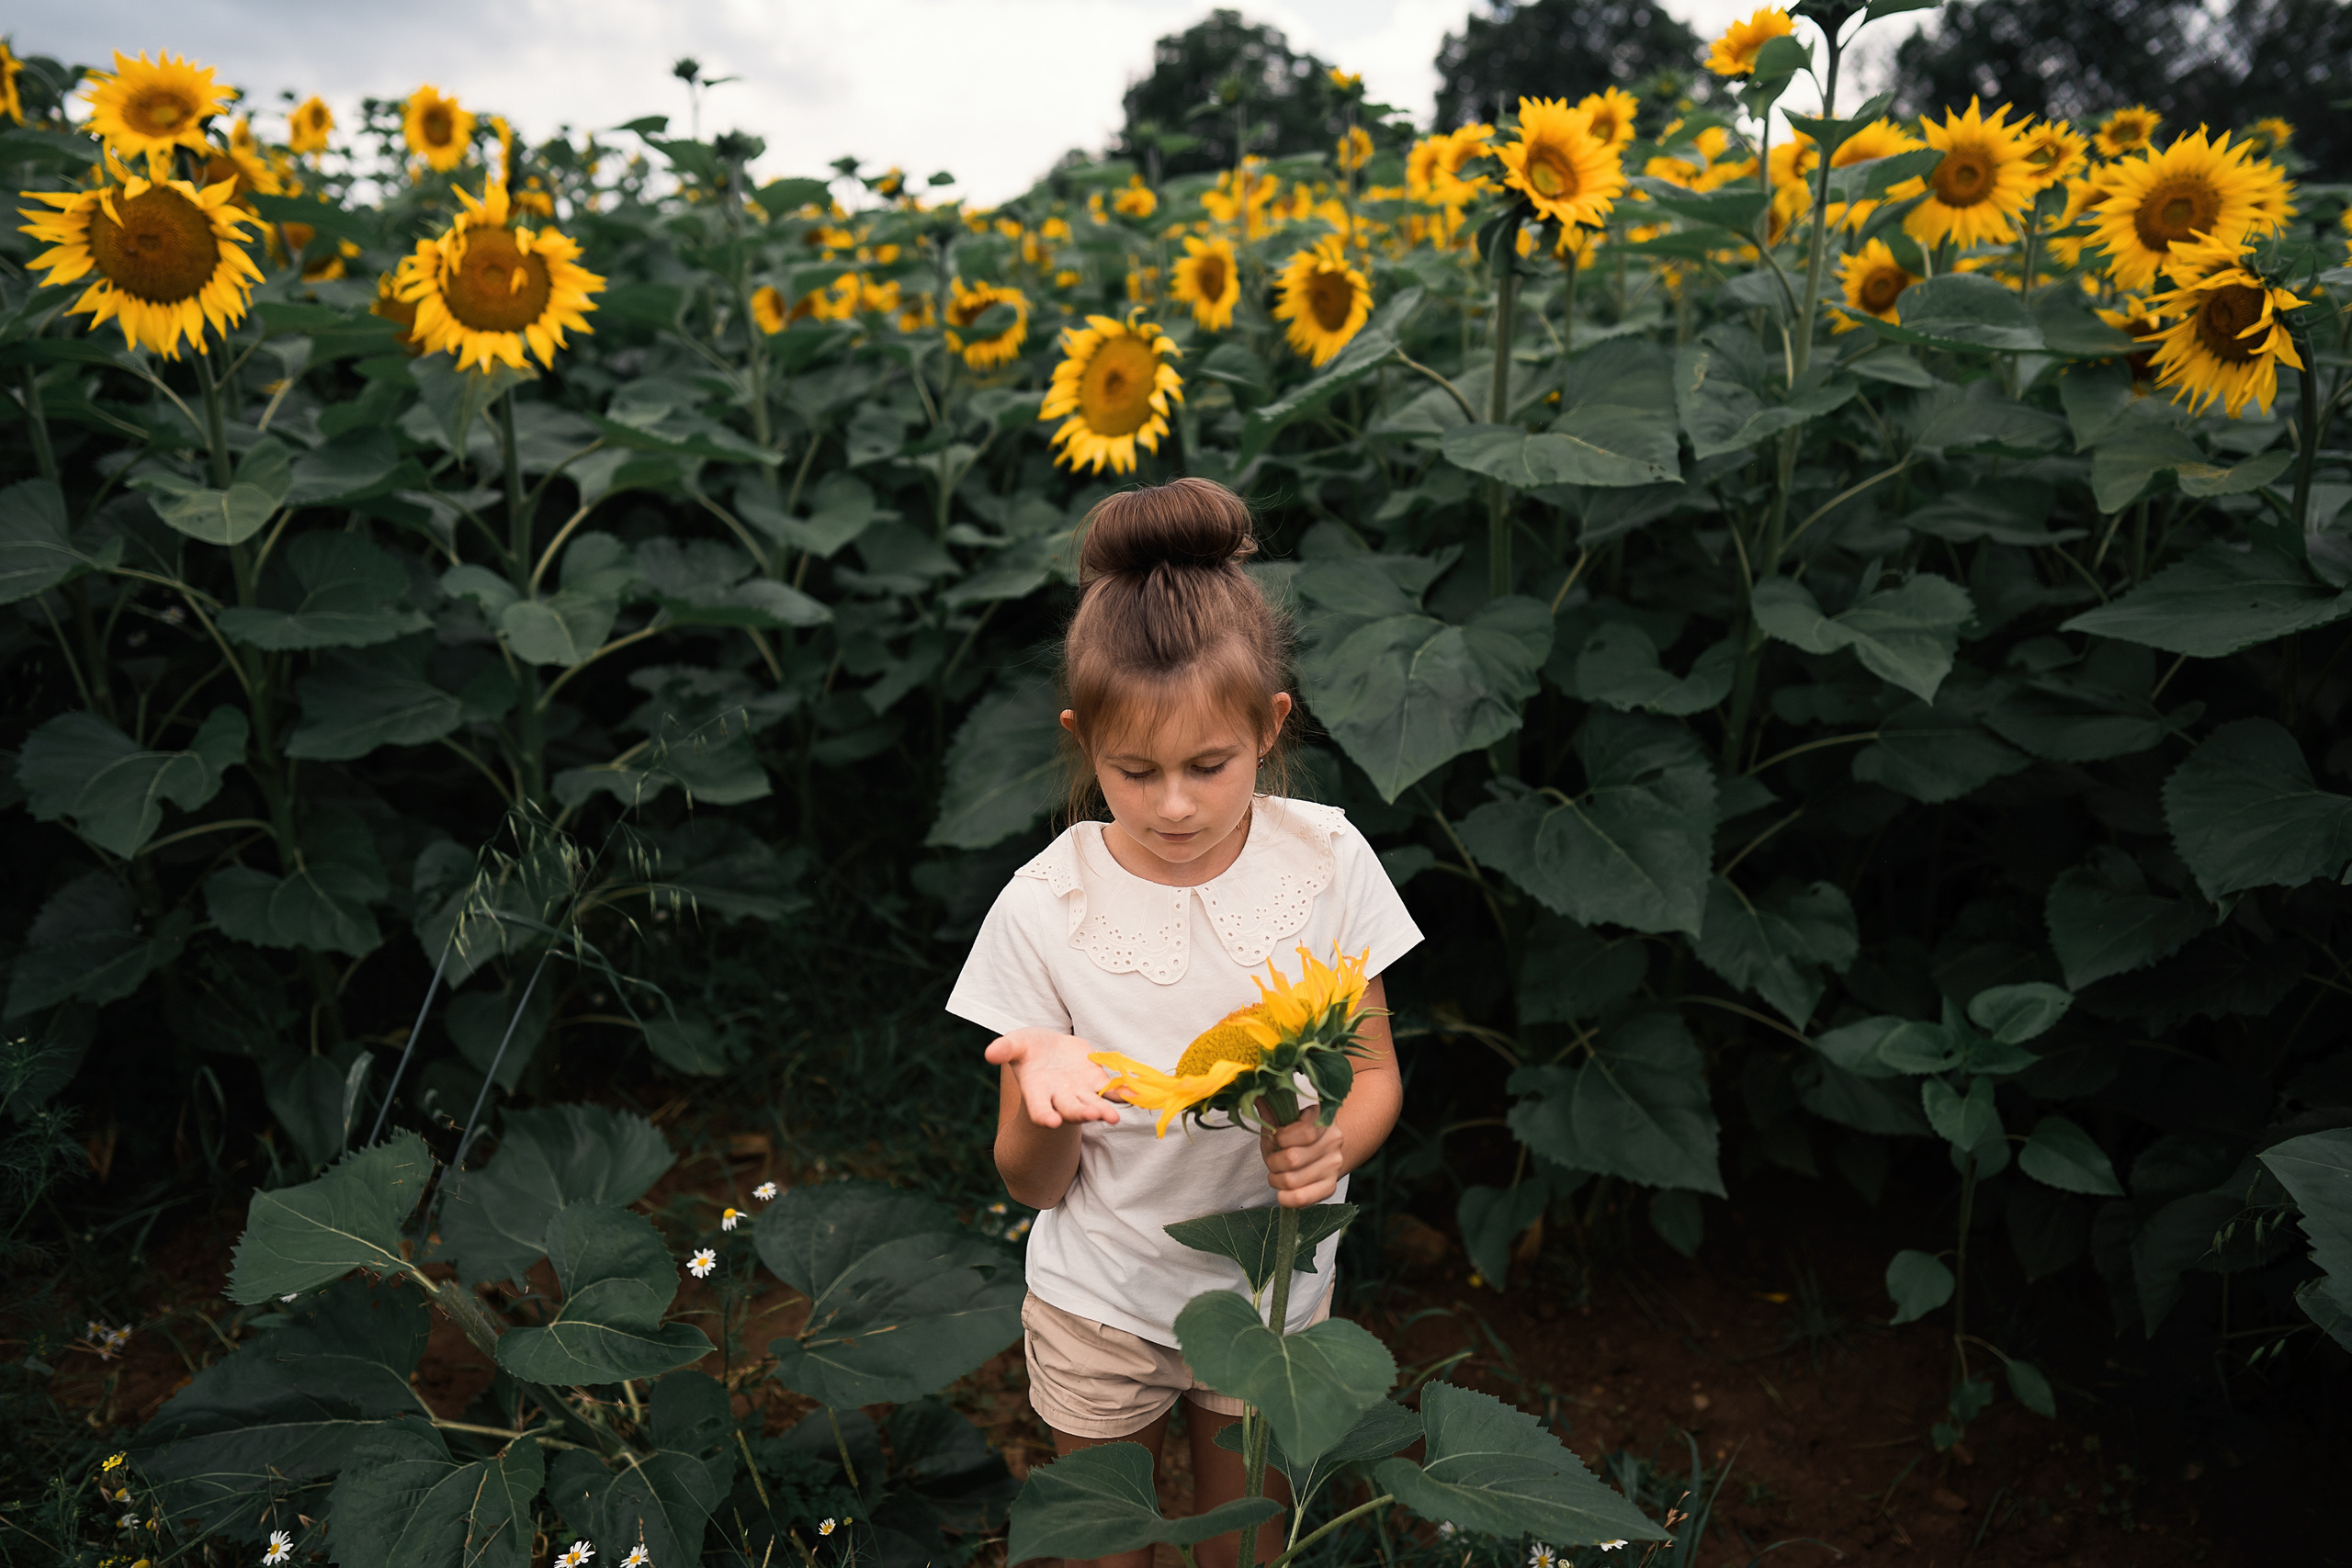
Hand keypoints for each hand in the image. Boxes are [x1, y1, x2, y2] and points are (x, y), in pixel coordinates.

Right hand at [986, 1028, 1122, 1129]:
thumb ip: (1005, 1049)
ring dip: (1104, 1109)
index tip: (1051, 1122)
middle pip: (1070, 1109)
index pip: (1039, 1108)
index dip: (1044, 1116)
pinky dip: (1123, 1093)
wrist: (1050, 1049)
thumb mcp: (1016, 1044)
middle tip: (1092, 1116)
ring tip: (1114, 1116)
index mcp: (1037, 1091)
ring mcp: (1081, 1091)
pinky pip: (1112, 1090)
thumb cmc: (1028, 1049)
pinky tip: (1134, 1094)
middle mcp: (1060, 1097)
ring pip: (1093, 1103)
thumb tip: (989, 1053)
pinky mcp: (1097, 1081)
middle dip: (1081, 1113)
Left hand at [1260, 1115, 1345, 1207]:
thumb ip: (1272, 1115)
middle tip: (1271, 1160)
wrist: (1320, 1151)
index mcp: (1322, 1118)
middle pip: (1294, 1158)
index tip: (1274, 1138)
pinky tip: (1282, 1192)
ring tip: (1275, 1175)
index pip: (1303, 1132)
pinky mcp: (1331, 1186)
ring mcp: (1334, 1164)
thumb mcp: (1283, 1122)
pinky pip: (1303, 1198)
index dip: (1280, 1138)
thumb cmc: (1295, 1135)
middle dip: (1273, 1161)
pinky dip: (1285, 1198)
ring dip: (1276, 1179)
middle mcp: (1334, 1140)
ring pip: (1294, 1180)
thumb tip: (1257, 1097)